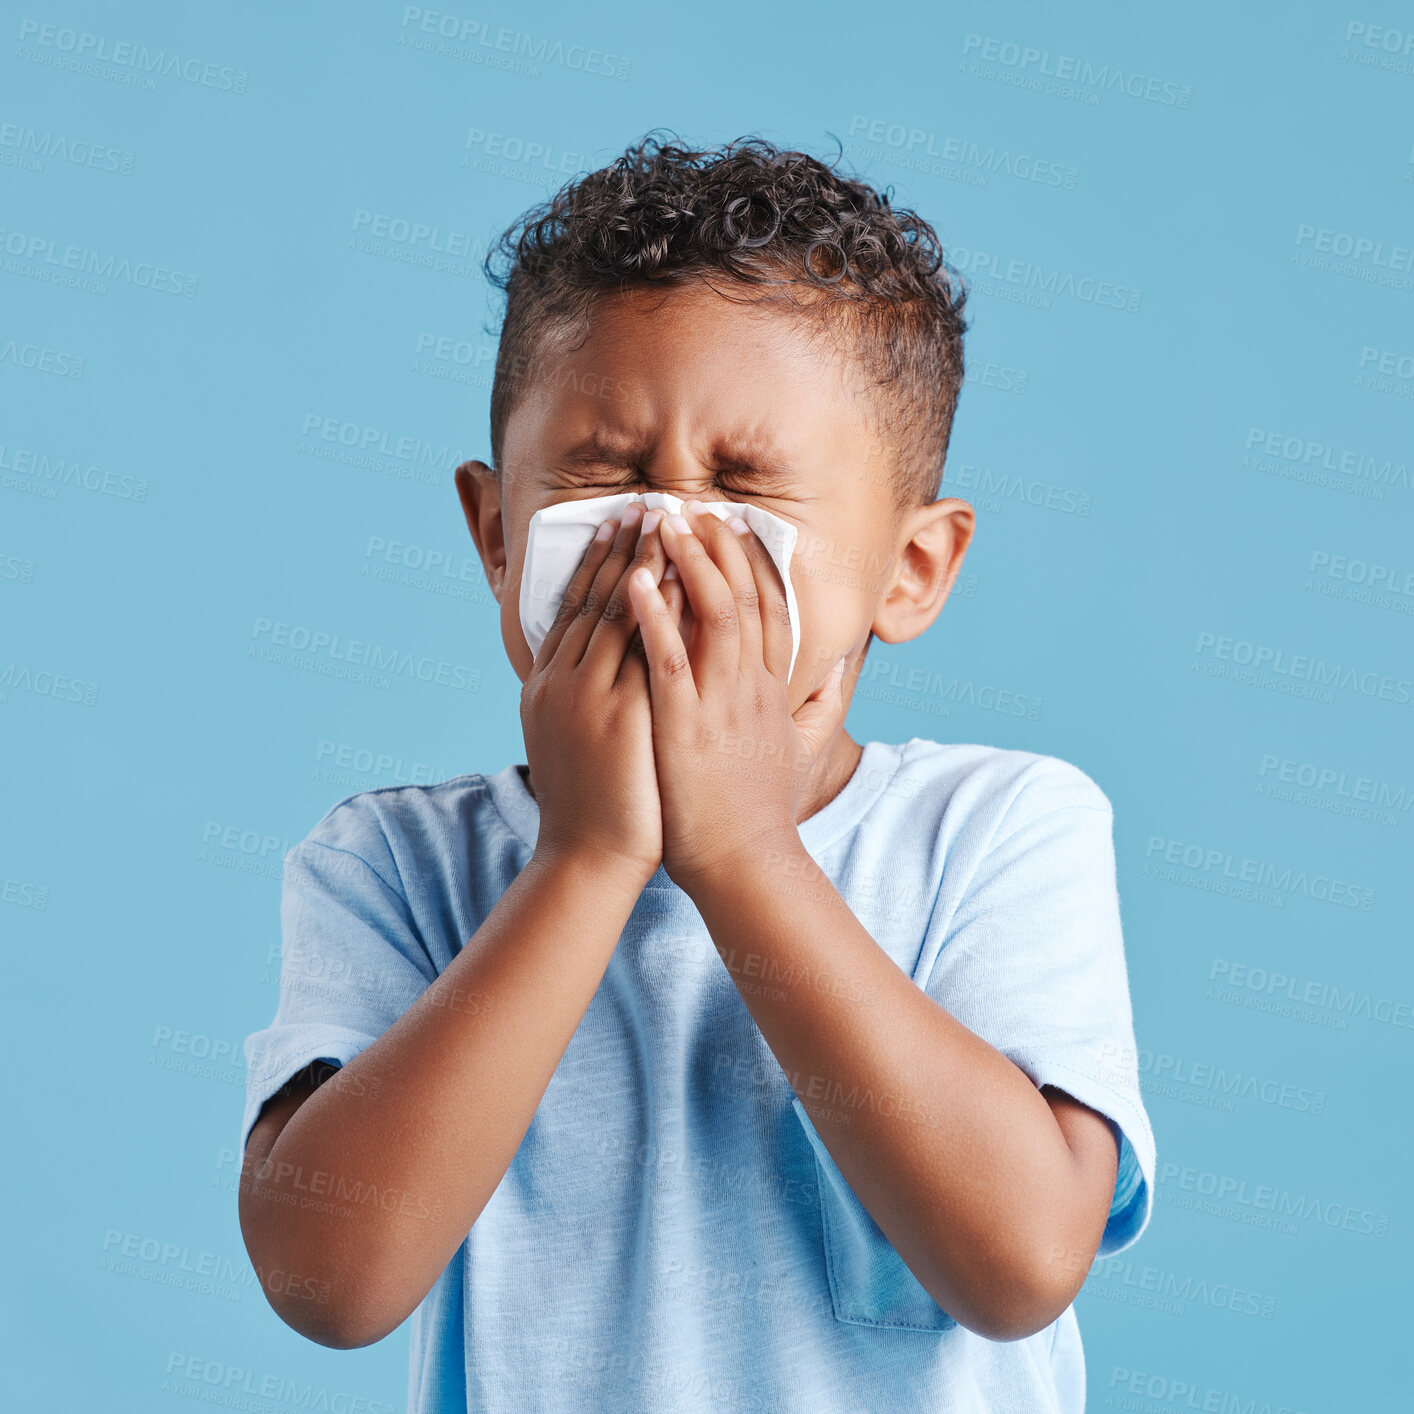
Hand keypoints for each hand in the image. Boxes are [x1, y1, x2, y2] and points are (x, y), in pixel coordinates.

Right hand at [520, 503, 680, 884]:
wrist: (587, 858)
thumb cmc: (592, 804)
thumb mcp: (571, 739)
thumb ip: (581, 695)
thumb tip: (597, 664)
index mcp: (548, 684)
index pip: (573, 606)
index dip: (598, 560)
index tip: (621, 522)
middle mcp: (561, 681)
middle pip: (592, 597)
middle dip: (622, 546)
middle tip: (646, 501)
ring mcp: (587, 697)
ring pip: (614, 611)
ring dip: (642, 562)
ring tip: (666, 521)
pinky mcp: (619, 716)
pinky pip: (642, 648)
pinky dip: (658, 609)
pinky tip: (679, 578)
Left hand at [626, 501, 848, 893]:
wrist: (747, 864)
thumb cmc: (759, 814)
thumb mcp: (795, 752)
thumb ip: (813, 707)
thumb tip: (833, 672)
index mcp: (772, 691)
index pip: (770, 609)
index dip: (752, 562)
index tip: (732, 526)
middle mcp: (753, 687)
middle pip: (745, 596)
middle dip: (718, 546)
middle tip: (692, 505)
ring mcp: (722, 704)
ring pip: (714, 614)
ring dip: (690, 562)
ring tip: (664, 521)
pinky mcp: (687, 726)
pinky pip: (670, 659)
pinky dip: (655, 616)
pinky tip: (637, 581)